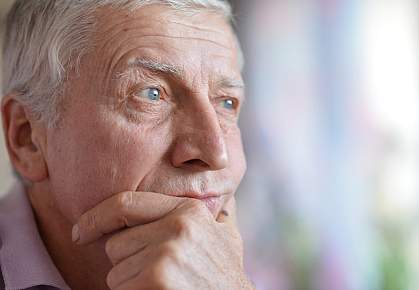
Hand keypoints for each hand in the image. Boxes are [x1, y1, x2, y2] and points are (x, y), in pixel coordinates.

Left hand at [72, 191, 254, 289]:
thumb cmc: (224, 276)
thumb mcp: (227, 237)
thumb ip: (219, 213)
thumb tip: (223, 198)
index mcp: (189, 210)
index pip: (126, 204)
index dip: (96, 217)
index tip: (80, 231)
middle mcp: (178, 225)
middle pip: (117, 242)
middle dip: (128, 261)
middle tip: (158, 273)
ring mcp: (167, 251)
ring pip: (116, 269)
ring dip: (131, 282)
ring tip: (163, 285)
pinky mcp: (157, 278)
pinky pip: (118, 287)